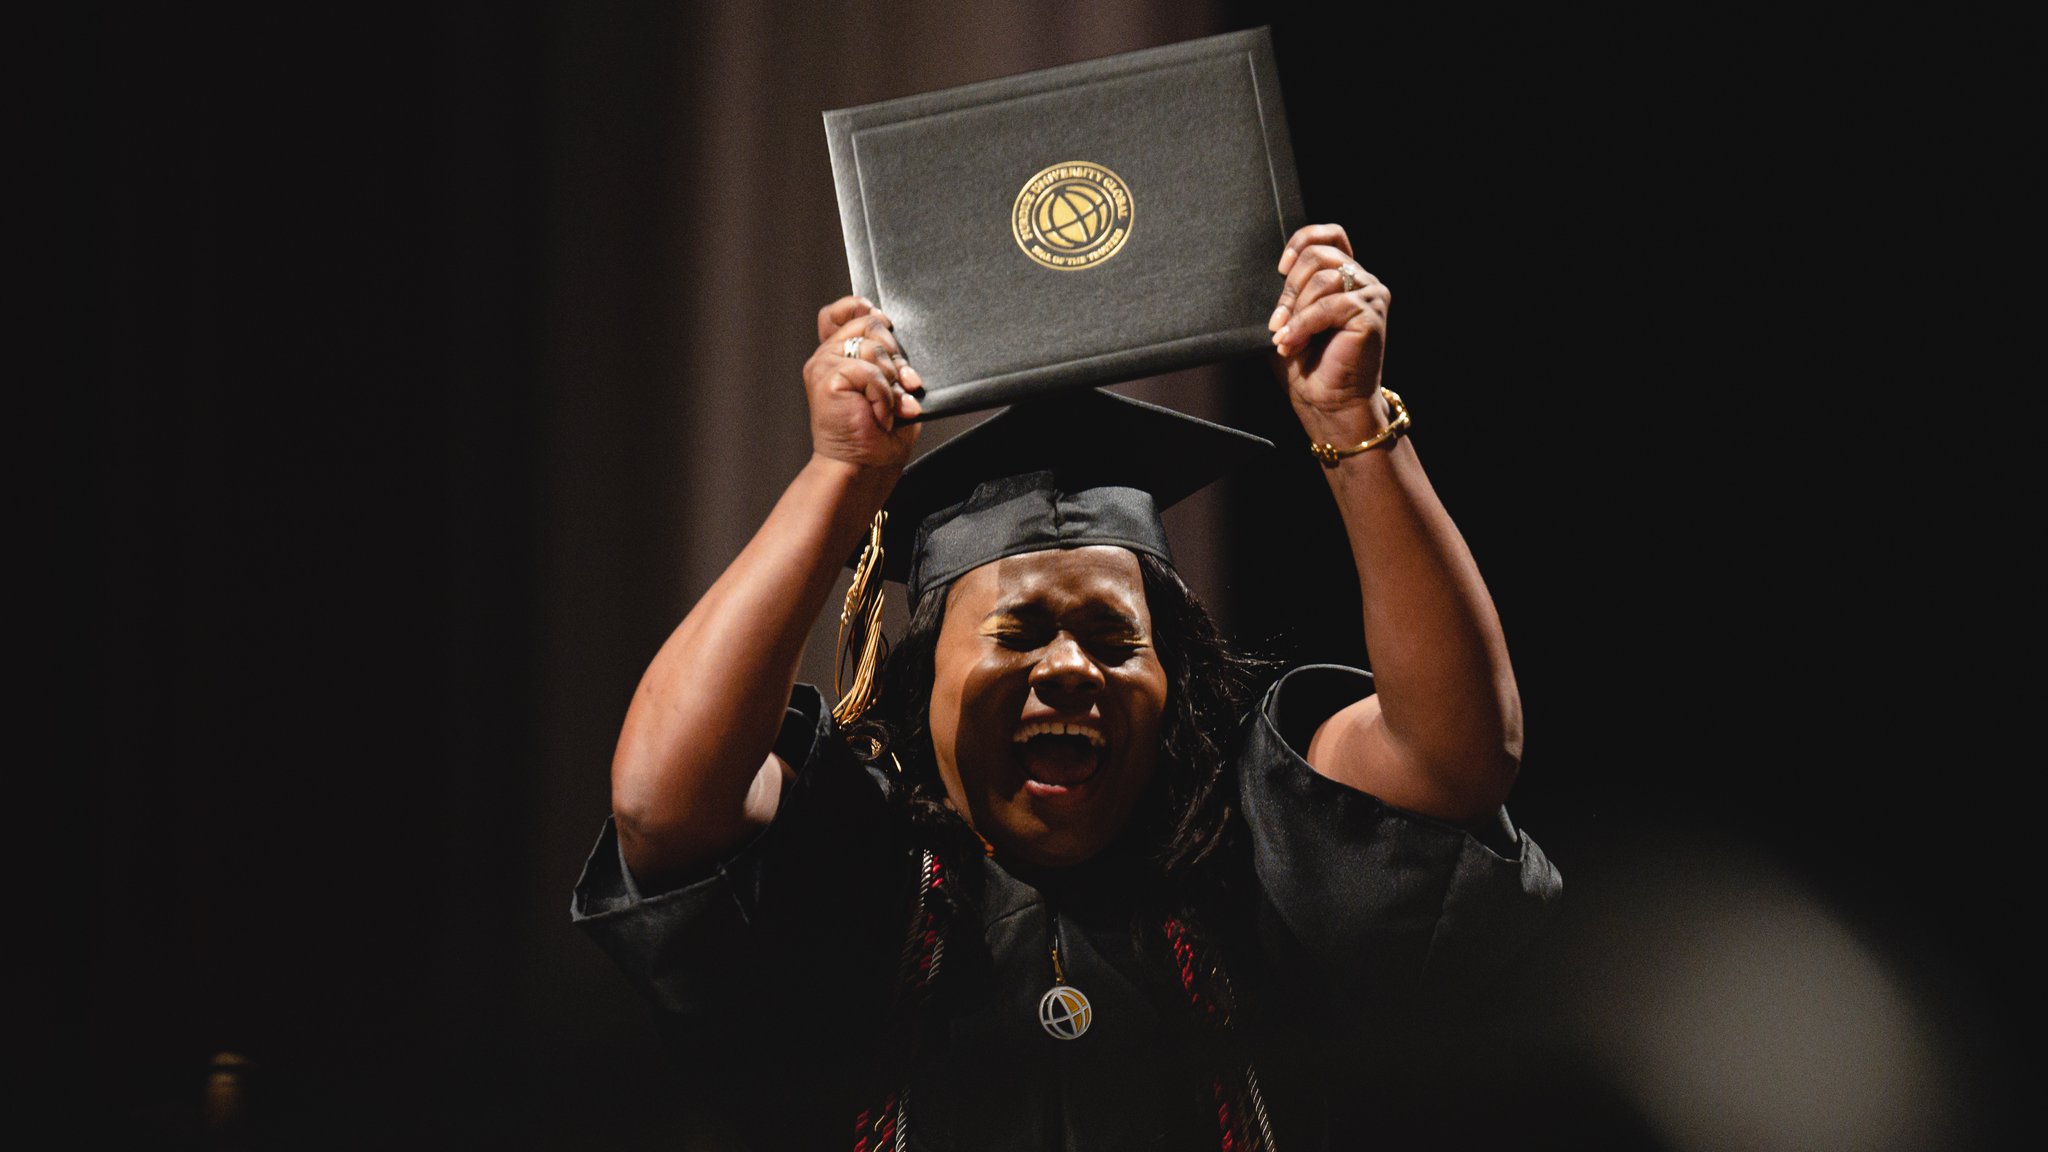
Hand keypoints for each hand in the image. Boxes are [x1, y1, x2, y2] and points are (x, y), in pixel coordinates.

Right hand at [806, 296, 923, 470]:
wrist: (864, 466)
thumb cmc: (879, 432)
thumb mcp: (890, 385)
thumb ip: (887, 357)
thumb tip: (891, 328)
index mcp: (839, 355)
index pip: (842, 310)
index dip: (864, 308)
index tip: (886, 325)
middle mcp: (827, 356)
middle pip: (868, 323)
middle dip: (894, 354)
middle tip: (900, 385)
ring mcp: (824, 365)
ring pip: (872, 348)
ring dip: (890, 383)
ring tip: (885, 409)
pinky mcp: (826, 378)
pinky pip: (869, 371)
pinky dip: (883, 396)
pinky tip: (877, 415)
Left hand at [1266, 224, 1391, 437]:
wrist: (1328, 404)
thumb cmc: (1308, 365)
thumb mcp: (1291, 319)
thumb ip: (1289, 290)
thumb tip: (1274, 268)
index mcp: (1345, 278)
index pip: (1331, 234)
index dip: (1302, 241)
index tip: (1280, 268)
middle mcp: (1363, 281)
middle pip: (1319, 255)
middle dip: (1289, 288)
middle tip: (1276, 322)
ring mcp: (1371, 295)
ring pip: (1323, 278)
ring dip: (1295, 310)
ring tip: (1285, 338)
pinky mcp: (1371, 313)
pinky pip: (1330, 304)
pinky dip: (1304, 324)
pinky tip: (1291, 342)